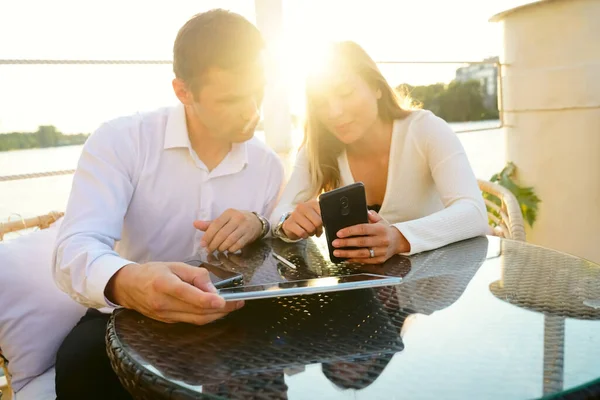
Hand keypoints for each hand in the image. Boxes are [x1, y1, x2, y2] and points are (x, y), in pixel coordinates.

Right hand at [105, 262, 243, 324]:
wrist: (129, 287)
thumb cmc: (153, 272)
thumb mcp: (175, 265)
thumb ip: (196, 275)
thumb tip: (213, 290)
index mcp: (164, 284)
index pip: (188, 295)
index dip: (207, 300)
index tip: (224, 300)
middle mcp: (163, 303)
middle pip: (196, 311)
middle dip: (221, 308)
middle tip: (238, 302)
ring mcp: (165, 316)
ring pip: (196, 319)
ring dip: (216, 314)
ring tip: (232, 306)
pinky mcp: (168, 322)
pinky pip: (191, 321)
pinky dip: (206, 316)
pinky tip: (216, 310)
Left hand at [194, 209, 262, 252]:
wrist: (256, 221)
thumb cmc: (236, 220)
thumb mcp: (224, 219)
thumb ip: (210, 224)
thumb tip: (195, 224)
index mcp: (228, 213)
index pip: (215, 224)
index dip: (208, 235)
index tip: (203, 244)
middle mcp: (237, 218)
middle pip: (222, 234)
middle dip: (214, 244)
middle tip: (209, 250)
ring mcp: (244, 227)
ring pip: (230, 240)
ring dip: (222, 247)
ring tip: (218, 249)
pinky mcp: (249, 235)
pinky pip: (238, 245)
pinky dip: (231, 249)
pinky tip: (228, 249)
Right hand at [282, 199, 322, 239]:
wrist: (292, 224)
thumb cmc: (307, 220)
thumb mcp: (316, 215)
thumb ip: (324, 216)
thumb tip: (330, 222)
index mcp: (312, 203)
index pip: (323, 213)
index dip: (324, 222)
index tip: (322, 225)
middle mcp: (303, 206)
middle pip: (318, 222)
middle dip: (318, 229)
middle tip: (316, 231)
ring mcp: (295, 214)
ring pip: (310, 228)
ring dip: (311, 233)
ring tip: (309, 232)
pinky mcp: (289, 223)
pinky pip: (302, 233)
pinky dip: (305, 236)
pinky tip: (303, 234)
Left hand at [331, 210, 410, 263]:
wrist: (399, 241)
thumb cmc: (386, 230)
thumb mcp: (381, 220)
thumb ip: (372, 216)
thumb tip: (364, 211)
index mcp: (380, 229)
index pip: (363, 229)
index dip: (350, 231)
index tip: (339, 233)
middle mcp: (381, 240)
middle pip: (361, 242)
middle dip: (346, 243)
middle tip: (334, 243)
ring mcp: (381, 251)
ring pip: (362, 254)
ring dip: (348, 254)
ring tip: (336, 252)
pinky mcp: (380, 260)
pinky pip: (366, 261)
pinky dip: (355, 260)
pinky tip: (346, 258)